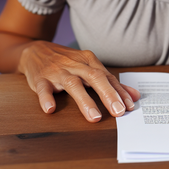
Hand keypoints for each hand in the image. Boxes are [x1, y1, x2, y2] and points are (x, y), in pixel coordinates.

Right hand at [17, 41, 139, 121]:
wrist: (34, 51)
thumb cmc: (66, 61)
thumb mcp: (88, 67)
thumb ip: (110, 82)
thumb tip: (134, 96)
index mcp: (88, 61)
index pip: (107, 77)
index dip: (119, 91)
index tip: (130, 106)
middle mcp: (75, 65)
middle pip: (94, 77)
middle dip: (108, 94)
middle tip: (118, 111)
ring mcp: (57, 71)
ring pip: (72, 84)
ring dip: (85, 101)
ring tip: (94, 117)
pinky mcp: (40, 79)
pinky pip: (43, 88)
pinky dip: (46, 98)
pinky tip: (51, 108)